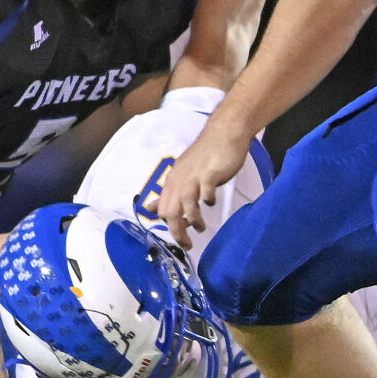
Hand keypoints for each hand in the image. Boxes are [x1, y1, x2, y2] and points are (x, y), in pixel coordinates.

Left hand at [148, 120, 252, 247]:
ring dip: (193, 219)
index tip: (181, 236)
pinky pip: (206, 191)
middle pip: (171, 211)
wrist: (224, 133)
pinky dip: (207, 200)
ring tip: (200, 227)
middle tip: (187, 244)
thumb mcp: (183, 174)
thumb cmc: (206, 156)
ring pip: (186, 203)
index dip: (169, 226)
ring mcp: (195, 176)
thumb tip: (152, 209)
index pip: (162, 209)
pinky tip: (212, 202)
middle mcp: (180, 180)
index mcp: (173, 181)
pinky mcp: (210, 173)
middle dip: (178, 231)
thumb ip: (169, 193)